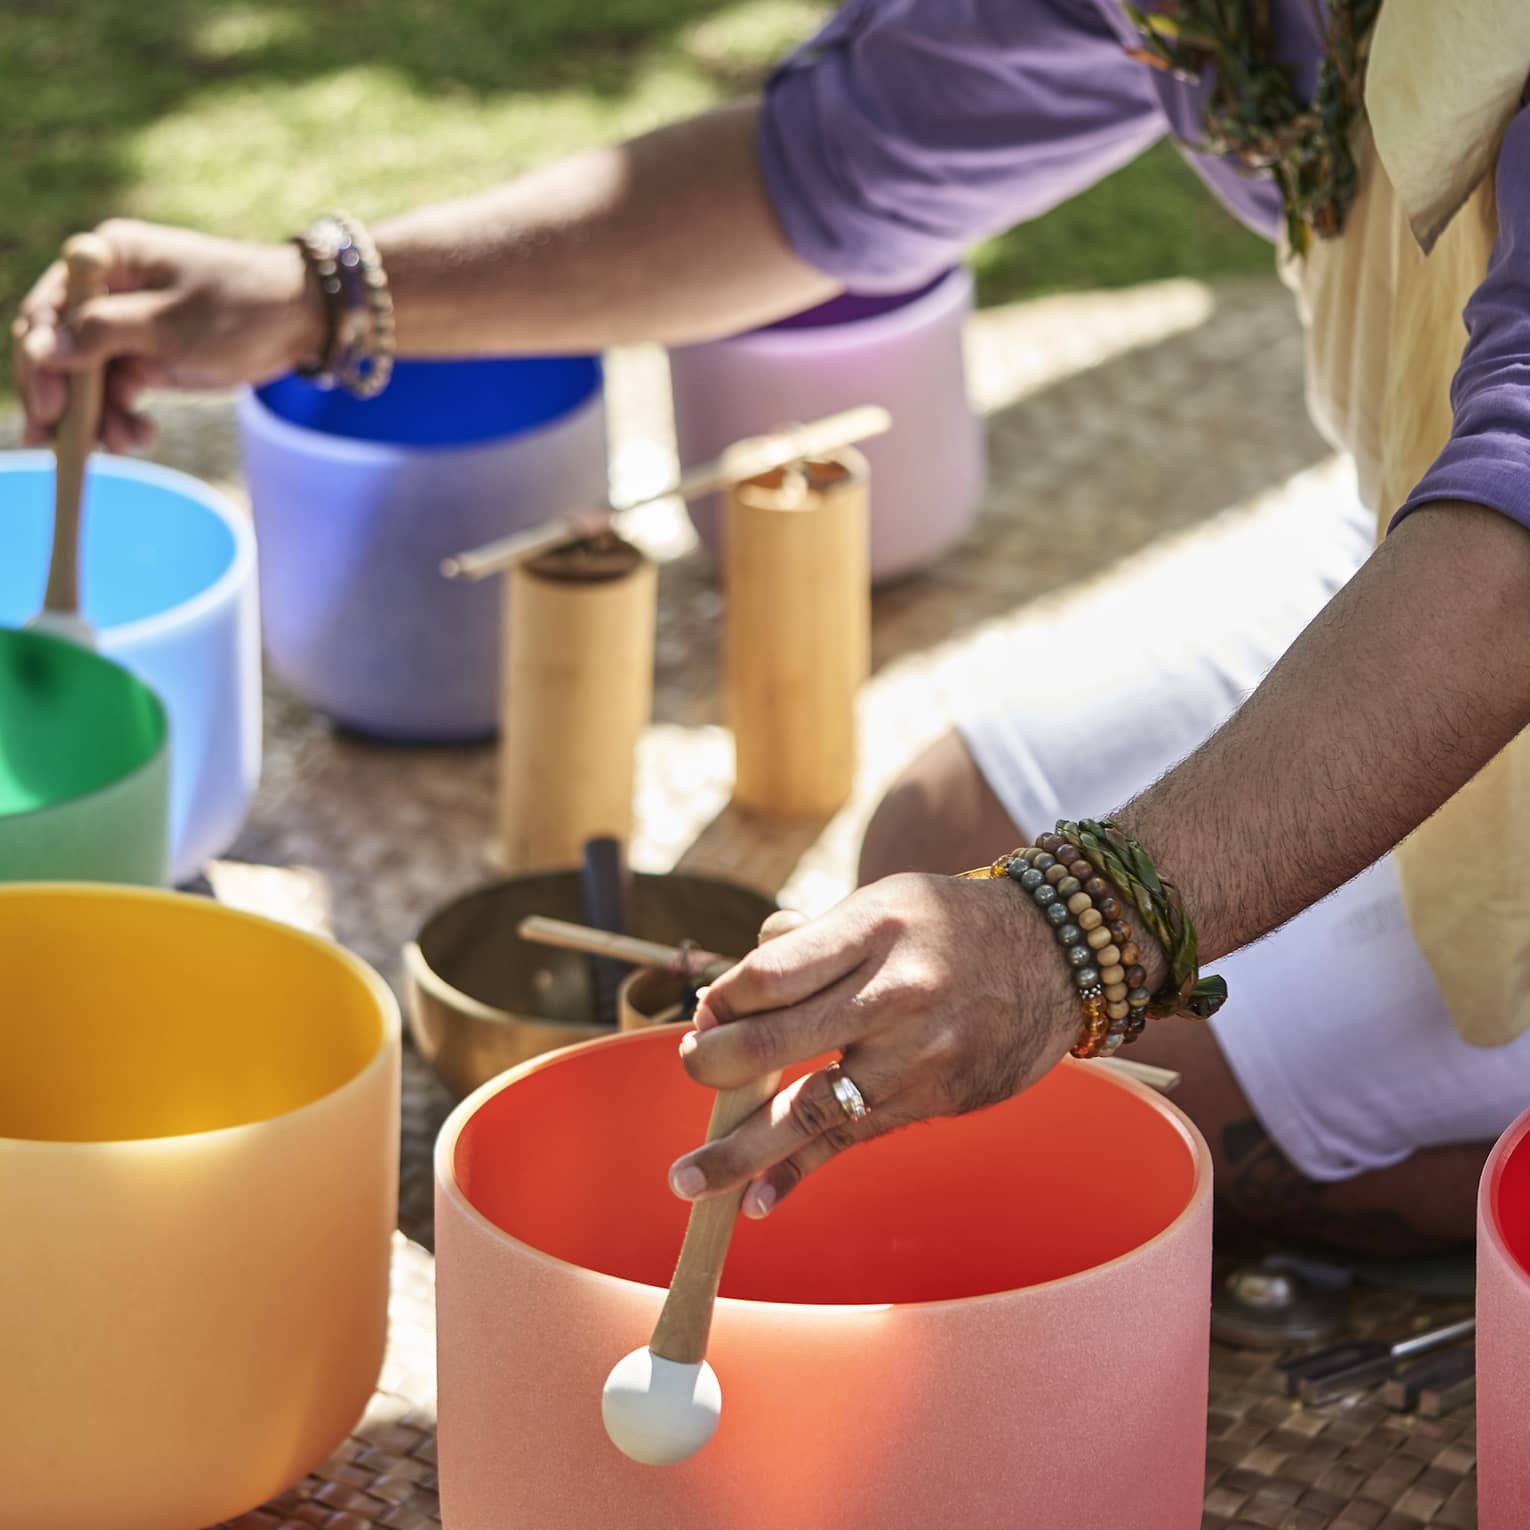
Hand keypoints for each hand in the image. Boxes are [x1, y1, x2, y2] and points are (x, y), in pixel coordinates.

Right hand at [13, 219, 323, 451]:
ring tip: (125, 444)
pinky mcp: (149, 359)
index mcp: (107, 261)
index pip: (47, 311)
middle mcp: (108, 291)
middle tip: (57, 445)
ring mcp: (128, 328)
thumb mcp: (169, 323)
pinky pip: (117, 392)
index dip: (39, 360)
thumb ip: (103, 333)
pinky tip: (139, 437)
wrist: (301, 322)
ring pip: (88, 379)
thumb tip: (41, 350)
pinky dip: (121, 417)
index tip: (49, 407)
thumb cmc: (240, 307)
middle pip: (60, 350)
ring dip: (96, 416)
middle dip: (62, 399)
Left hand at [667, 872, 1080, 1217]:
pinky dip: (800, 1173)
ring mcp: (915, 1054)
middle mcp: (893, 992)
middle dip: (710, 1064)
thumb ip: (809, 941)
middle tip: (689, 1066)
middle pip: (772, 1041)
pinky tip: (758, 1201)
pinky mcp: (933, 1099)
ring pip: (807, 1109)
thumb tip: (728, 994)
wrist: (1060, 958)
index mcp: (872, 928)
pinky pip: (852, 1142)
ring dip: (738, 1151)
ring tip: (687, 1180)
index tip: (705, 1011)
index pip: (768, 974)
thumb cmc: (950, 925)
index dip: (721, 999)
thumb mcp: (883, 901)